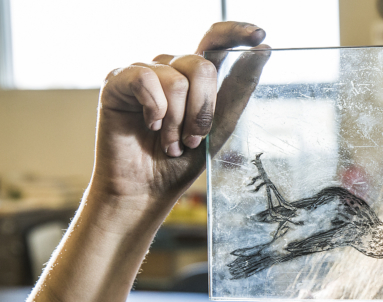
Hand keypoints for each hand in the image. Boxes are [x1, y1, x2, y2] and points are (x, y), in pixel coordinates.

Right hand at [91, 21, 269, 223]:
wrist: (147, 189)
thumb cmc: (182, 160)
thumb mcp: (222, 125)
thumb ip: (240, 87)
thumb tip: (264, 49)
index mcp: (196, 76)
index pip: (216, 39)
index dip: (237, 32)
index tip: (260, 34)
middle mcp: (171, 68)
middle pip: (202, 66)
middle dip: (203, 110)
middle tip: (192, 139)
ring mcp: (144, 72)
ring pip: (177, 80)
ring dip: (177, 121)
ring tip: (169, 143)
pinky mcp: (118, 81)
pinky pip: (145, 79)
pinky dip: (154, 109)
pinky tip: (149, 126)